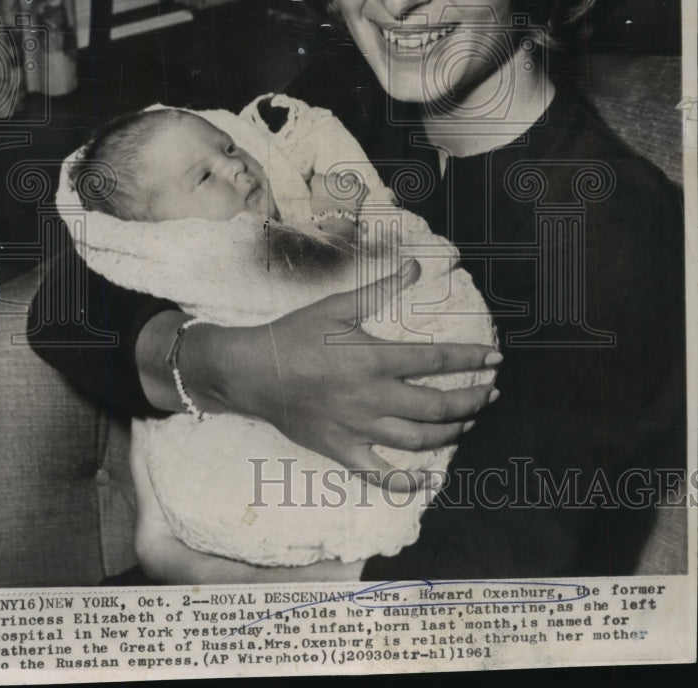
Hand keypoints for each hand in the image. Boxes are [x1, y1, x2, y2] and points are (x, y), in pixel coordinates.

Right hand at [196, 260, 499, 490]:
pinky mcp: (343, 450)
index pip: (436, 362)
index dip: (470, 360)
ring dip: (450, 431)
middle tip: (490, 393)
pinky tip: (426, 479)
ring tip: (467, 421)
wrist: (252, 372)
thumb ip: (380, 290)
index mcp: (374, 360)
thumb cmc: (294, 334)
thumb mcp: (337, 307)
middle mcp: (373, 397)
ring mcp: (359, 428)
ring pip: (418, 439)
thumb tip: (415, 268)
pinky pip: (380, 473)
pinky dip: (406, 481)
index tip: (495, 358)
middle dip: (471, 400)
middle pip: (436, 406)